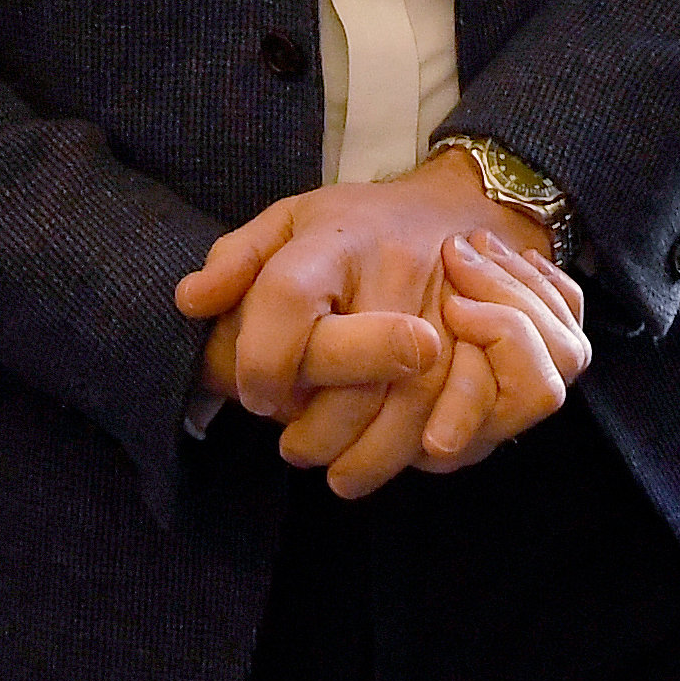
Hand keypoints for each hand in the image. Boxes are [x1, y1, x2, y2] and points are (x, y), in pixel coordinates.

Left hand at [175, 158, 581, 497]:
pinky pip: (467, 403)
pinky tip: (402, 457)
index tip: (259, 397)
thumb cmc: (359, 228)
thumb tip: (191, 301)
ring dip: (373, 454)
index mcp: (337, 237)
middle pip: (356, 365)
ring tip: (339, 473)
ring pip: (414, 398)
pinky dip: (431, 444)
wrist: (464, 207)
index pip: (289, 296)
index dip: (265, 359)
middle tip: (294, 450)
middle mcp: (398, 265)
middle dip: (320, 429)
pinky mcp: (488, 334)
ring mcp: (450, 300)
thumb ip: (237, 258)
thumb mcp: (292, 221)